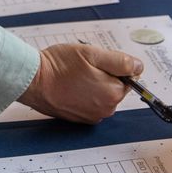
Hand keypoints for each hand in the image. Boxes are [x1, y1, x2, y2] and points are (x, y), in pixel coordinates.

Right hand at [18, 43, 143, 123]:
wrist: (33, 81)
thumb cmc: (59, 66)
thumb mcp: (93, 53)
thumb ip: (120, 61)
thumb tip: (138, 67)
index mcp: (112, 93)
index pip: (127, 78)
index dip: (114, 66)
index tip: (97, 62)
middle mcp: (105, 109)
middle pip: (114, 88)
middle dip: (103, 76)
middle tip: (83, 66)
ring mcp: (91, 116)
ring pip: (101, 96)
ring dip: (93, 85)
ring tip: (73, 76)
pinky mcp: (78, 119)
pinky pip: (89, 104)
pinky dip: (83, 95)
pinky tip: (70, 86)